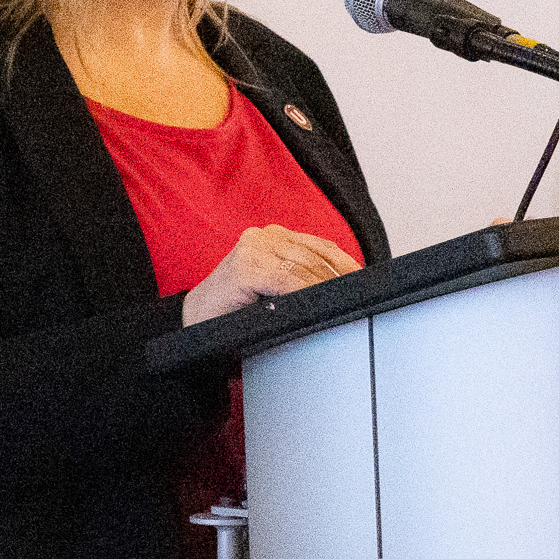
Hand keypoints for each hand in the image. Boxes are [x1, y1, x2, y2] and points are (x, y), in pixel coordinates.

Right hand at [182, 225, 361, 325]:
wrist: (193, 321)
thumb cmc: (235, 308)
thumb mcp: (273, 289)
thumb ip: (299, 279)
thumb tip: (342, 289)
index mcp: (274, 237)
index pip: (321, 246)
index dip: (346, 263)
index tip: (365, 279)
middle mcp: (264, 236)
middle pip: (316, 257)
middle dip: (340, 279)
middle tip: (359, 297)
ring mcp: (254, 248)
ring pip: (304, 268)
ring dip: (326, 288)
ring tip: (343, 303)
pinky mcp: (245, 266)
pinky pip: (286, 280)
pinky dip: (305, 293)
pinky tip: (318, 303)